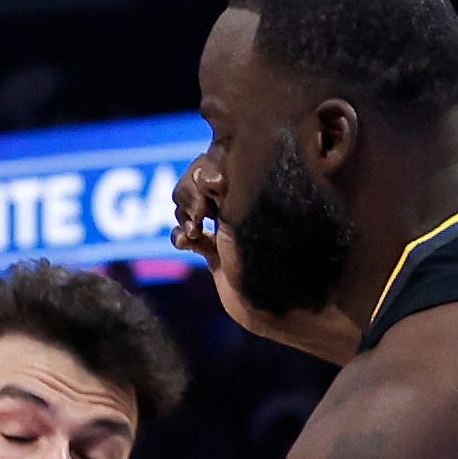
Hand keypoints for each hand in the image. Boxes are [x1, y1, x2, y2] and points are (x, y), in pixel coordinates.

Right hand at [174, 149, 359, 359]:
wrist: (275, 302)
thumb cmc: (272, 251)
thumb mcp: (249, 207)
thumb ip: (228, 181)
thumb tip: (208, 173)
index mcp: (256, 180)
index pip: (218, 156)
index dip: (207, 169)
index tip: (217, 186)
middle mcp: (241, 197)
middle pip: (195, 177)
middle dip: (190, 193)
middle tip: (201, 214)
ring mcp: (226, 223)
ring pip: (186, 204)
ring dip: (184, 214)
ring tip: (195, 231)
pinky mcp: (214, 249)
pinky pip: (186, 233)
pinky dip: (182, 235)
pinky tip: (188, 243)